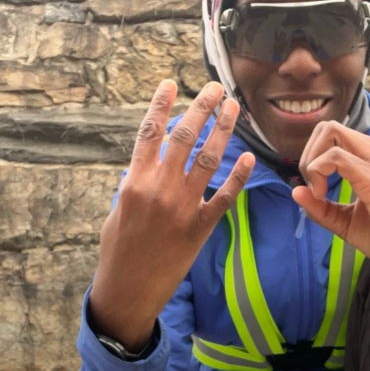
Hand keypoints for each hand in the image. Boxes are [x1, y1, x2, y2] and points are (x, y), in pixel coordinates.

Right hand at [90, 80, 254, 350]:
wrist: (129, 288)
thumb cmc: (119, 249)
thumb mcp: (120, 209)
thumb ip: (137, 182)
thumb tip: (150, 162)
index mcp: (135, 181)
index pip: (150, 132)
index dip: (161, 104)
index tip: (172, 83)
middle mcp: (160, 189)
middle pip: (184, 137)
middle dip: (202, 108)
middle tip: (216, 88)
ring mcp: (183, 208)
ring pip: (208, 160)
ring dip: (223, 130)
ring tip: (234, 109)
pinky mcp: (200, 228)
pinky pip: (224, 197)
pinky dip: (238, 176)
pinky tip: (249, 157)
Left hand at [294, 122, 369, 297]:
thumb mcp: (348, 222)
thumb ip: (322, 208)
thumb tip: (295, 192)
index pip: (334, 136)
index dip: (314, 160)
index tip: (317, 192)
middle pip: (328, 127)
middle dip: (308, 155)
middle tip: (314, 188)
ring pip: (330, 132)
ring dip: (312, 162)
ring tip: (320, 194)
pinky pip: (335, 156)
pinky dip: (318, 172)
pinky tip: (323, 196)